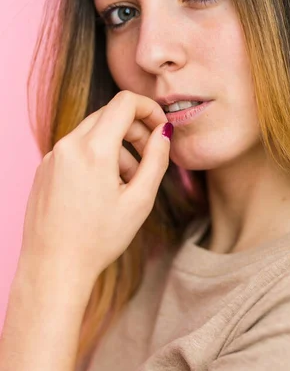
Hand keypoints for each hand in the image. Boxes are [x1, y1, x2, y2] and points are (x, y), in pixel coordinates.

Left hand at [20, 90, 172, 283]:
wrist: (53, 268)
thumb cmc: (98, 239)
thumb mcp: (140, 200)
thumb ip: (156, 159)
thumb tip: (164, 131)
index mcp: (93, 150)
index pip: (125, 102)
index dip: (149, 109)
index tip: (161, 128)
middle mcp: (68, 145)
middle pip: (109, 115)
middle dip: (135, 130)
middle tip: (148, 159)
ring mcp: (52, 156)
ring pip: (93, 133)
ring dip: (116, 148)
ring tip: (125, 184)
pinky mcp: (44, 168)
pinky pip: (76, 149)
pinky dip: (96, 157)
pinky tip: (102, 190)